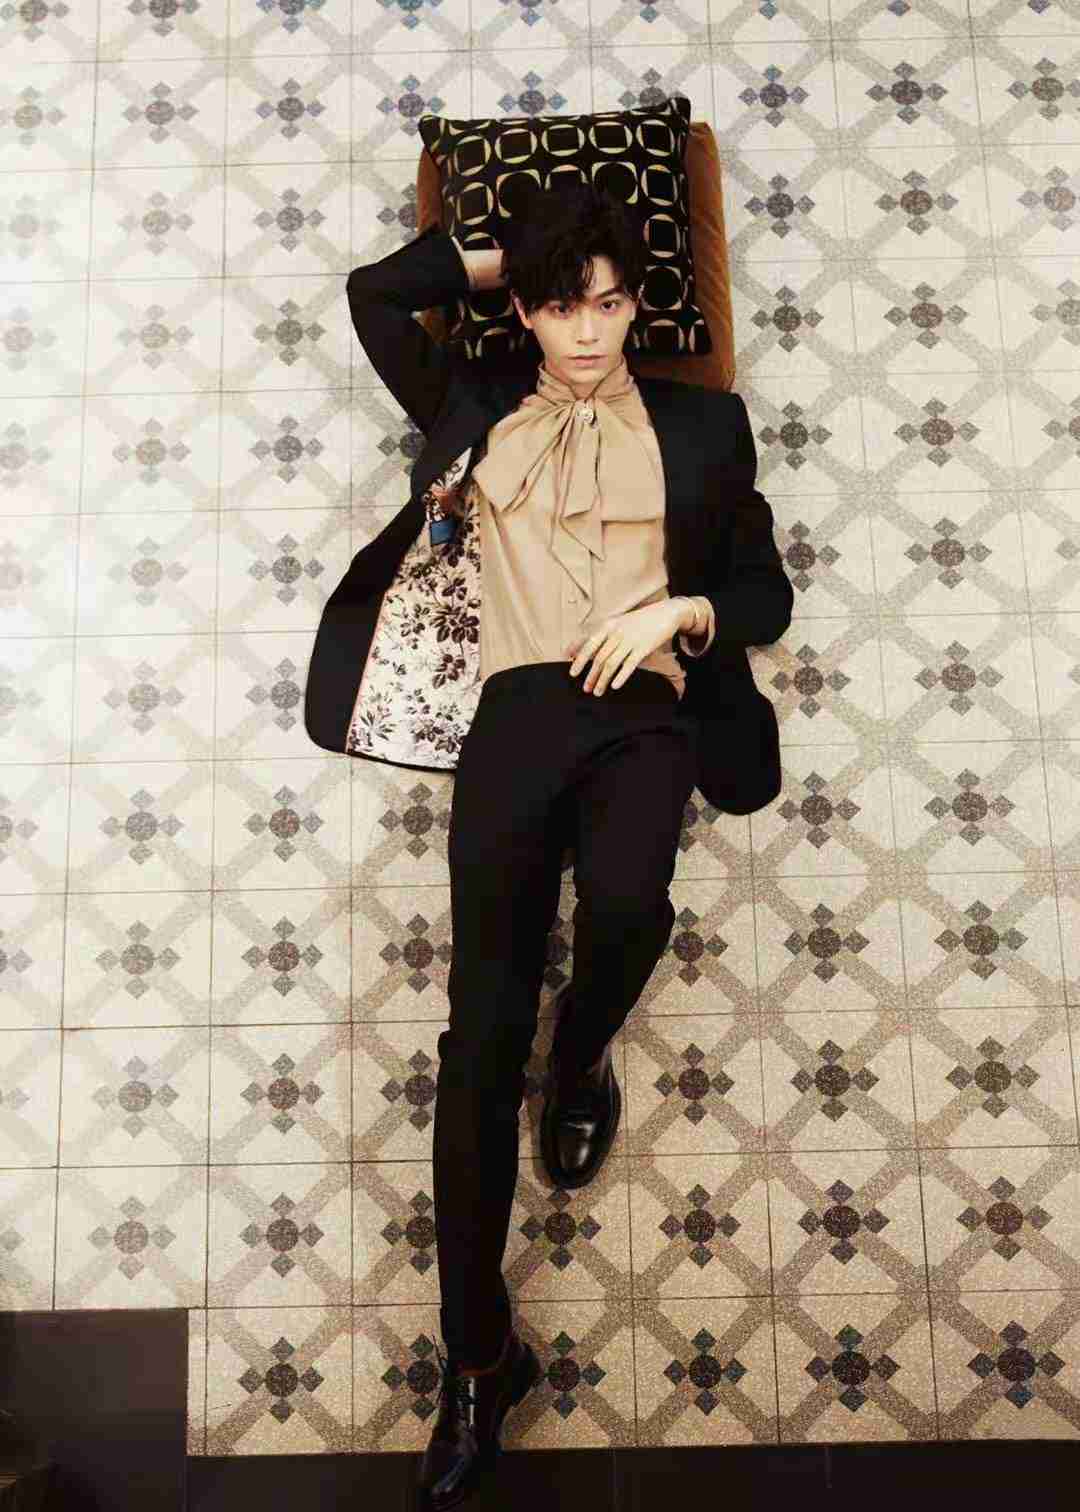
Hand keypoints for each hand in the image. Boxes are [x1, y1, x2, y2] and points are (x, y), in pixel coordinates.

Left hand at [568, 601, 682, 695]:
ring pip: (611, 663)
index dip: (578, 659)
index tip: (571, 672)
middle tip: (585, 688)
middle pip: (598, 657)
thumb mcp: (618, 622)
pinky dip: (620, 676)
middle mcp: (616, 632)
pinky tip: (614, 686)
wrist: (665, 612)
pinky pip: (629, 665)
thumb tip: (584, 648)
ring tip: (598, 691)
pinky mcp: (643, 648)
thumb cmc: (639, 620)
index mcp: (608, 625)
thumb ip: (602, 635)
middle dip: (590, 675)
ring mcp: (630, 640)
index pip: (588, 644)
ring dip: (602, 680)